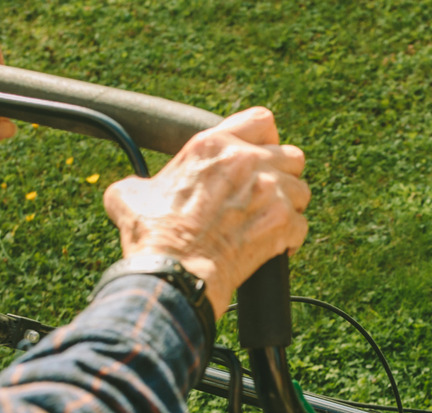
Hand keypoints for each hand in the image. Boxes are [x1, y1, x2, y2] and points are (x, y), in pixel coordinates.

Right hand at [102, 107, 309, 318]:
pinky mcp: (282, 224)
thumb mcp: (130, 195)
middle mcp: (246, 162)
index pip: (260, 120)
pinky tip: (272, 247)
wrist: (172, 273)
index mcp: (212, 146)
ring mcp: (269, 192)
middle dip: (283, 173)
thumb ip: (142, 183)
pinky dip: (290, 238)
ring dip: (290, 206)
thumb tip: (134, 192)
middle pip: (291, 154)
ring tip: (269, 222)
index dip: (264, 138)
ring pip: (302, 190)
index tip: (260, 154)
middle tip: (265, 194)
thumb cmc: (152, 237)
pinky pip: (301, 226)